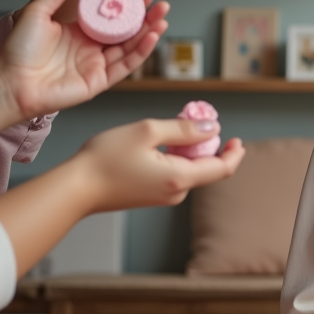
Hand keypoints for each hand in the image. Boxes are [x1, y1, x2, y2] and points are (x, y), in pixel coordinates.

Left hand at [0, 0, 167, 117]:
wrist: (11, 81)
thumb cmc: (18, 49)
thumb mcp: (38, 10)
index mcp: (79, 32)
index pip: (111, 17)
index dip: (129, 5)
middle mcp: (91, 49)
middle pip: (126, 32)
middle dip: (146, 17)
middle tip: (160, 3)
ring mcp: (97, 65)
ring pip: (131, 48)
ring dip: (149, 33)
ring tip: (163, 17)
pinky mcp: (100, 81)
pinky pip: (126, 65)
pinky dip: (141, 51)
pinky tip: (151, 37)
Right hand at [72, 118, 244, 212]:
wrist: (75, 189)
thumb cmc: (105, 159)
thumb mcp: (148, 131)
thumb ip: (184, 129)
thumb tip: (212, 128)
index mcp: (180, 178)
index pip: (222, 168)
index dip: (234, 153)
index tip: (237, 138)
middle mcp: (176, 192)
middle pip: (206, 168)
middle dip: (207, 144)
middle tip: (195, 118)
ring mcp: (164, 196)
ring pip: (189, 169)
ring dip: (188, 148)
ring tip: (173, 127)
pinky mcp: (152, 195)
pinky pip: (174, 174)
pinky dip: (175, 157)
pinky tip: (159, 143)